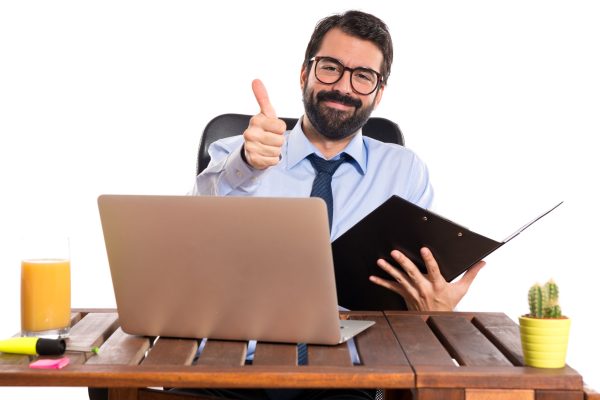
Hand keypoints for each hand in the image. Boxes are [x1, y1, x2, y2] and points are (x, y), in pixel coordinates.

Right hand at [242, 79, 286, 169]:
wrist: (252, 149)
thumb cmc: (263, 129)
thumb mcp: (265, 113)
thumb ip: (262, 97)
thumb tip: (256, 80)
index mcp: (256, 120)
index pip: (281, 127)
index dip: (280, 129)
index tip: (272, 128)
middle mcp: (250, 133)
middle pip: (280, 140)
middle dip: (278, 141)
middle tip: (270, 139)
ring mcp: (250, 147)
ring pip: (277, 151)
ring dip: (275, 150)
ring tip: (267, 146)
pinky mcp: (253, 159)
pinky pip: (273, 160)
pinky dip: (272, 159)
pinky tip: (265, 155)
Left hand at [370, 247, 484, 310]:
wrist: (436, 320)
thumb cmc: (448, 303)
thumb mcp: (461, 289)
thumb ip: (471, 274)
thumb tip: (482, 262)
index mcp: (438, 285)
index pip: (433, 270)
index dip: (429, 260)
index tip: (424, 249)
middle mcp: (424, 288)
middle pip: (412, 273)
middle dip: (403, 262)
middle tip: (395, 252)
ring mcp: (413, 292)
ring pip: (399, 279)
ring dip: (389, 270)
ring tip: (380, 261)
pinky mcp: (405, 295)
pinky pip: (392, 288)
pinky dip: (381, 282)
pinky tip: (372, 277)